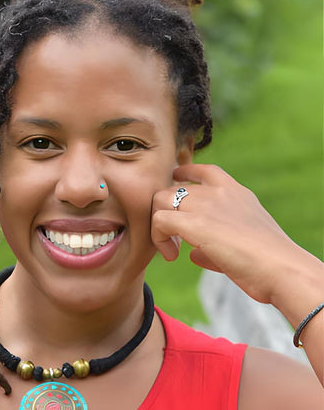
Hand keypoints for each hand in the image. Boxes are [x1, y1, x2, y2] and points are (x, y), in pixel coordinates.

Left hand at [151, 164, 307, 303]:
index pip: (205, 170)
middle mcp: (218, 192)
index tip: (176, 177)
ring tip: (172, 250)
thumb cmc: (267, 262)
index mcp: (235, 192)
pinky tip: (172, 256)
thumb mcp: (243, 242)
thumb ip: (214, 243)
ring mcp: (205, 204)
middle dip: (166, 211)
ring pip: (160, 200)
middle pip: (172, 189)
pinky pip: (160, 220)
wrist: (282, 269)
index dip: (186, 172)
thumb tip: (193, 253)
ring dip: (159, 225)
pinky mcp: (195, 223)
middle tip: (175, 240)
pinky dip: (159, 239)